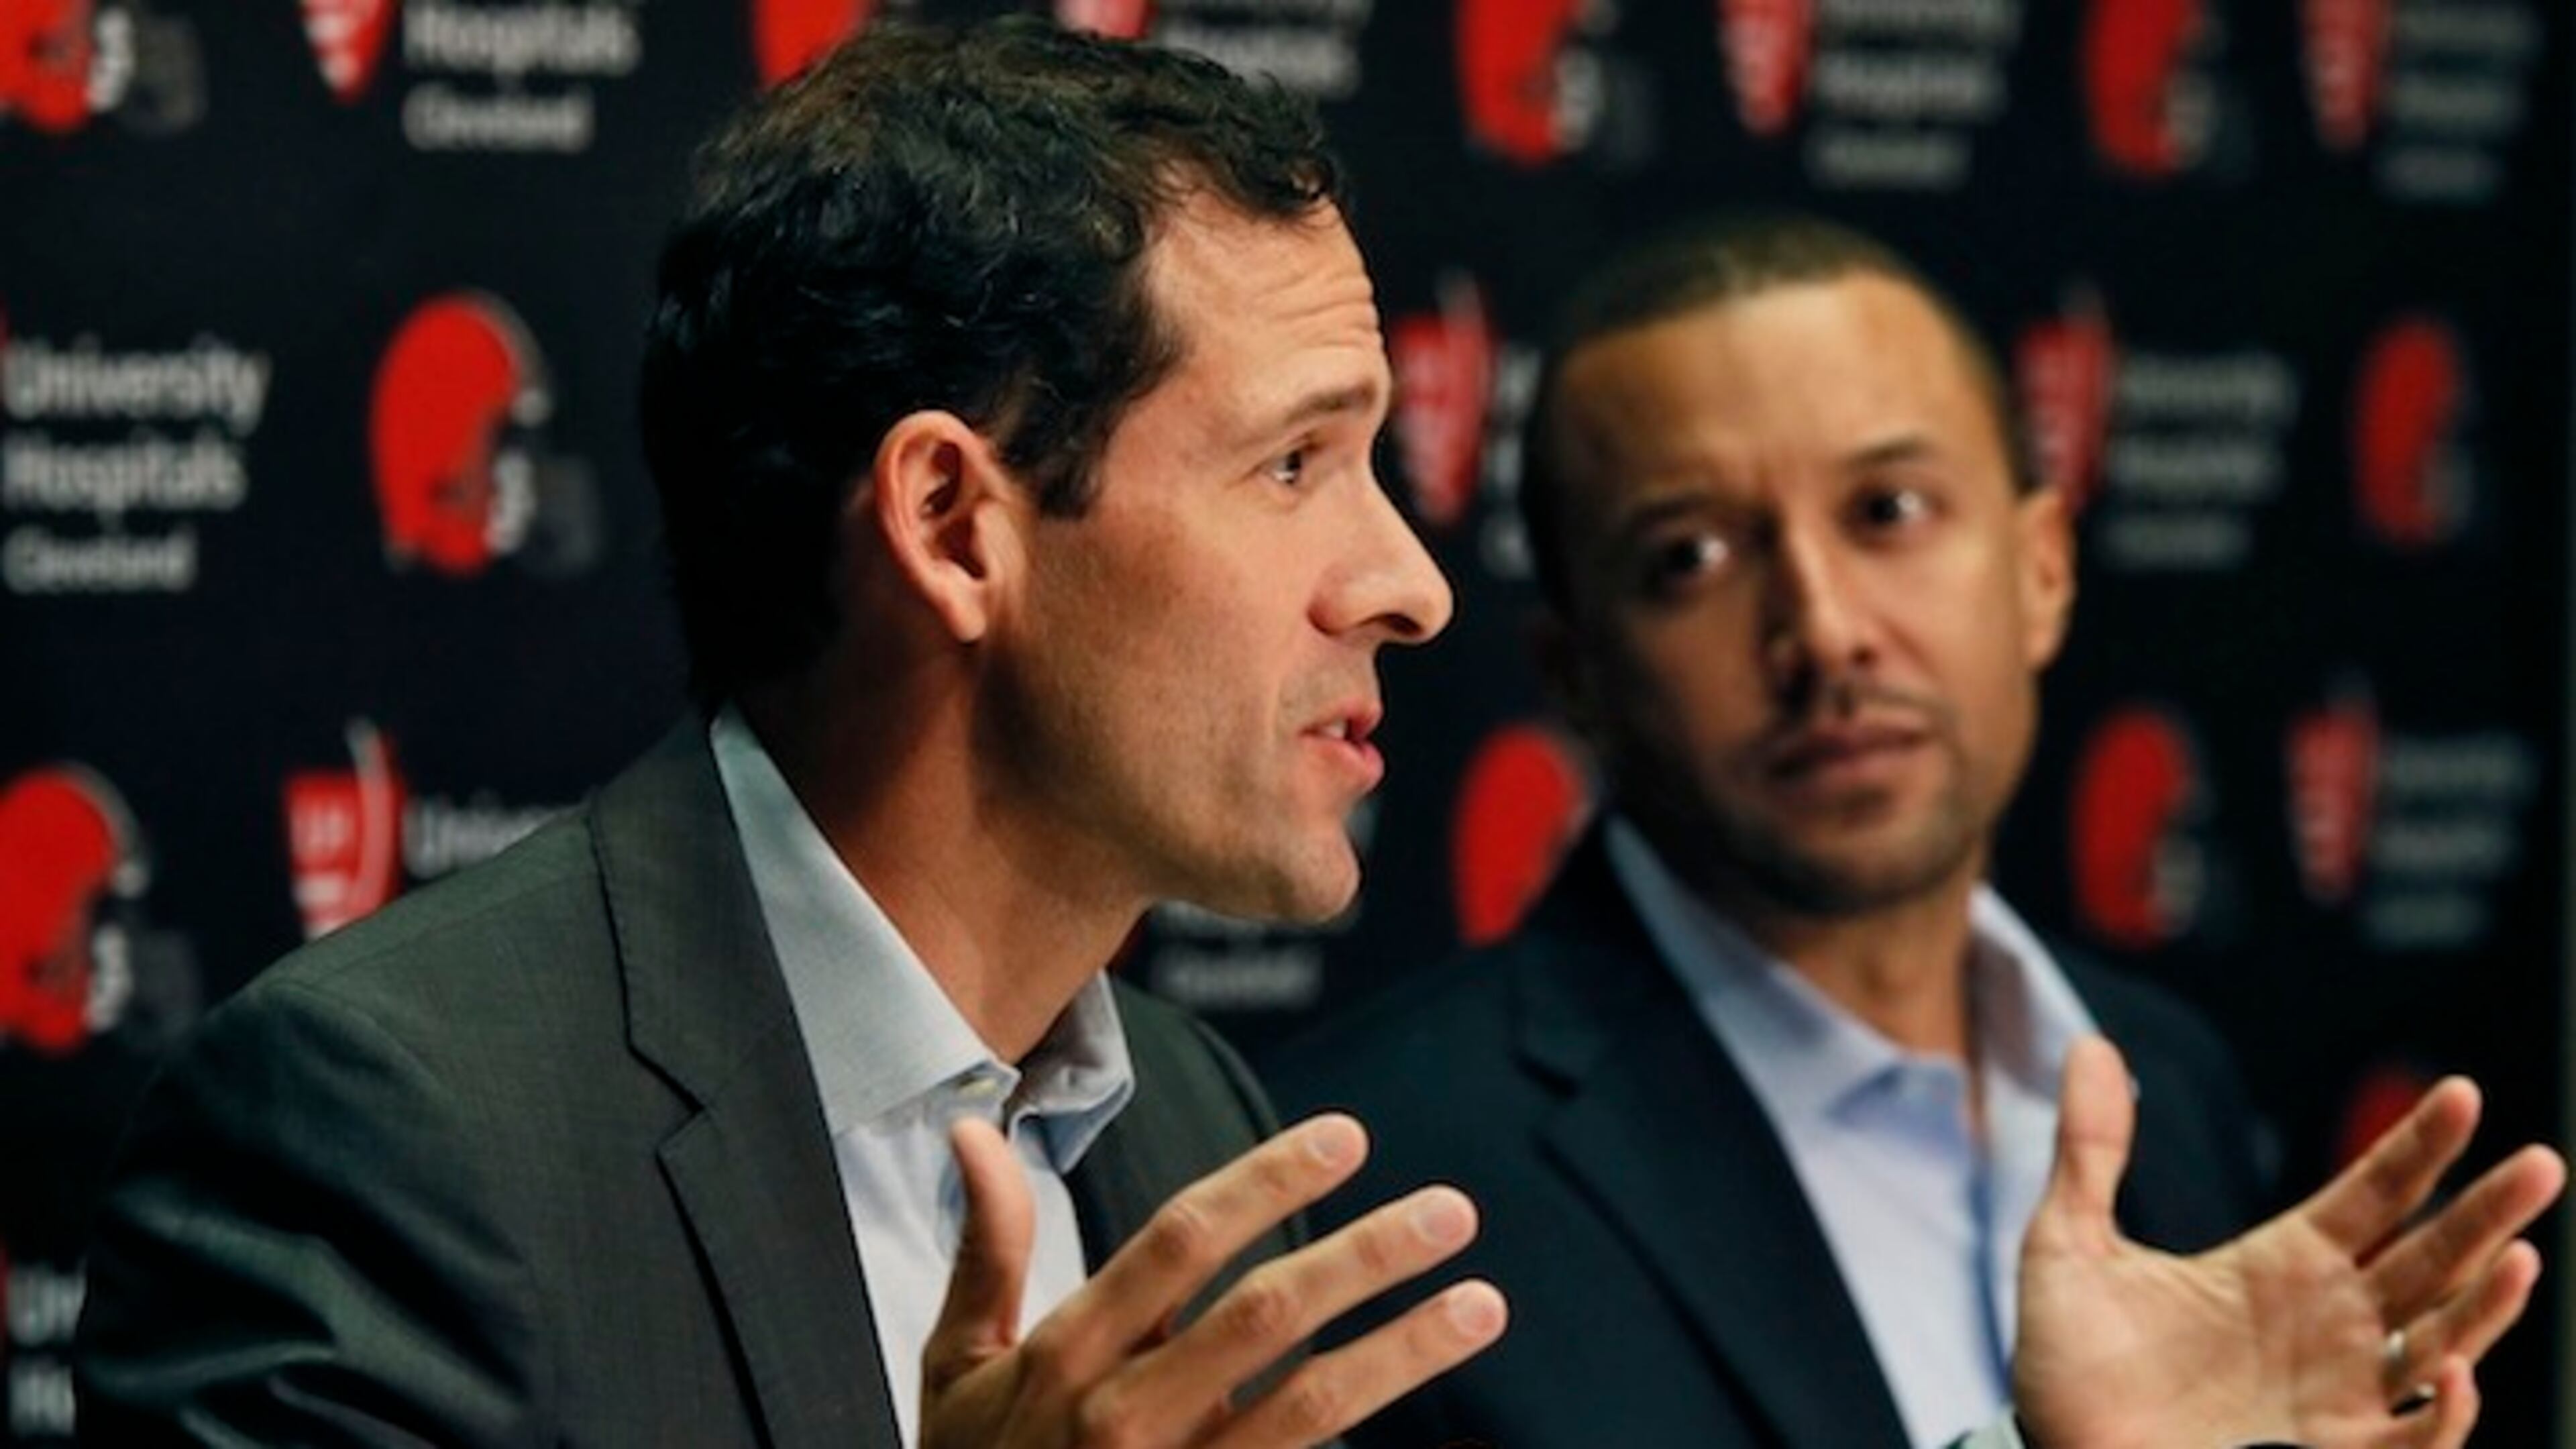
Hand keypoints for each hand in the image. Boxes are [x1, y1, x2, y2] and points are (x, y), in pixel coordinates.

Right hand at [920, 1113, 1507, 1447]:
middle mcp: (1124, 1416)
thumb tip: (973, 1129)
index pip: (1182, 1241)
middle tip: (1452, 1211)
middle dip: (1366, 1257)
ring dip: (1404, 1351)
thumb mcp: (957, 1364)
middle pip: (1266, 1316)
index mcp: (1067, 1355)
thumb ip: (986, 1248)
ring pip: (1309, 1406)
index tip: (1346, 1137)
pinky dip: (1366, 1433)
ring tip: (1482, 1303)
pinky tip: (1436, 1404)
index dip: (1268, 1183)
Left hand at [2013, 1036, 2563, 1448]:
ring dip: (2486, 1304)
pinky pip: (2411, 1435)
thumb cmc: (2068, 1360)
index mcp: (2282, 1264)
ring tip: (2519, 1255)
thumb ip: (2091, 1150)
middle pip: (2429, 1258)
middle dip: (2486, 1212)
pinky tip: (2451, 1370)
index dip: (2418, 1148)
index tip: (2461, 1092)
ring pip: (2442, 1340)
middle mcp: (2329, 1322)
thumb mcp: (2070, 1245)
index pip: (2372, 1194)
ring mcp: (2338, 1391)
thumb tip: (2091, 1046)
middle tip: (2542, 1162)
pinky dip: (2441, 1410)